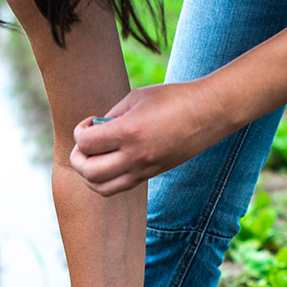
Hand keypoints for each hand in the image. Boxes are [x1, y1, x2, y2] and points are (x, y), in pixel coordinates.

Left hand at [69, 80, 229, 195]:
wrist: (208, 113)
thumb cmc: (172, 98)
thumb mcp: (136, 98)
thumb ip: (111, 116)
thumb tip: (93, 130)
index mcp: (129, 131)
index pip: (86, 144)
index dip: (79, 132)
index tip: (88, 123)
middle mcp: (135, 156)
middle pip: (89, 172)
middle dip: (78, 159)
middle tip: (83, 145)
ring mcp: (144, 169)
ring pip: (102, 188)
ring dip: (89, 176)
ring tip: (92, 159)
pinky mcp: (151, 175)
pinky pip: (119, 187)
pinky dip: (106, 179)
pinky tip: (109, 162)